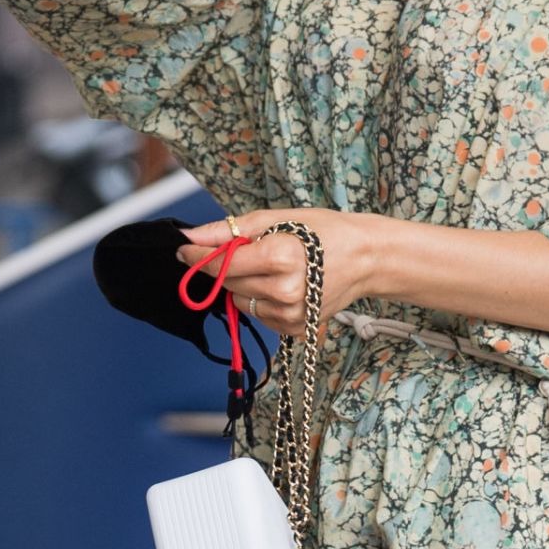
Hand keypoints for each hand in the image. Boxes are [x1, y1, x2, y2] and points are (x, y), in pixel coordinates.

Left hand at [177, 208, 381, 346]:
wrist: (366, 259)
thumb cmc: (323, 232)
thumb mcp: (277, 218)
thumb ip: (230, 230)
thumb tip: (190, 238)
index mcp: (280, 258)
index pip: (222, 265)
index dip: (198, 257)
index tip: (183, 249)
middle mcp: (285, 291)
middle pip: (229, 284)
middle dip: (228, 267)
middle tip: (252, 251)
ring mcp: (291, 315)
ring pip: (241, 301)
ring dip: (246, 285)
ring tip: (274, 269)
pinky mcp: (295, 329)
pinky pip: (259, 315)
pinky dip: (262, 300)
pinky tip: (285, 286)